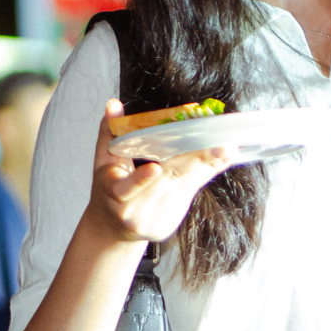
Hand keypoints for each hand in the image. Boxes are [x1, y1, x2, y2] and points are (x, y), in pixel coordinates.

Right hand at [89, 99, 232, 245]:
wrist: (112, 227)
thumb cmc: (109, 187)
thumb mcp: (103, 162)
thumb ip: (109, 132)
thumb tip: (113, 103)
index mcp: (113, 193)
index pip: (127, 188)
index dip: (140, 179)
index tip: (155, 168)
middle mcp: (134, 209)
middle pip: (168, 180)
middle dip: (194, 160)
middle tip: (219, 145)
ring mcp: (154, 219)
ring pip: (186, 185)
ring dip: (208, 164)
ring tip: (228, 149)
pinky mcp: (169, 223)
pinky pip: (192, 191)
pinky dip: (207, 172)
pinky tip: (224, 158)